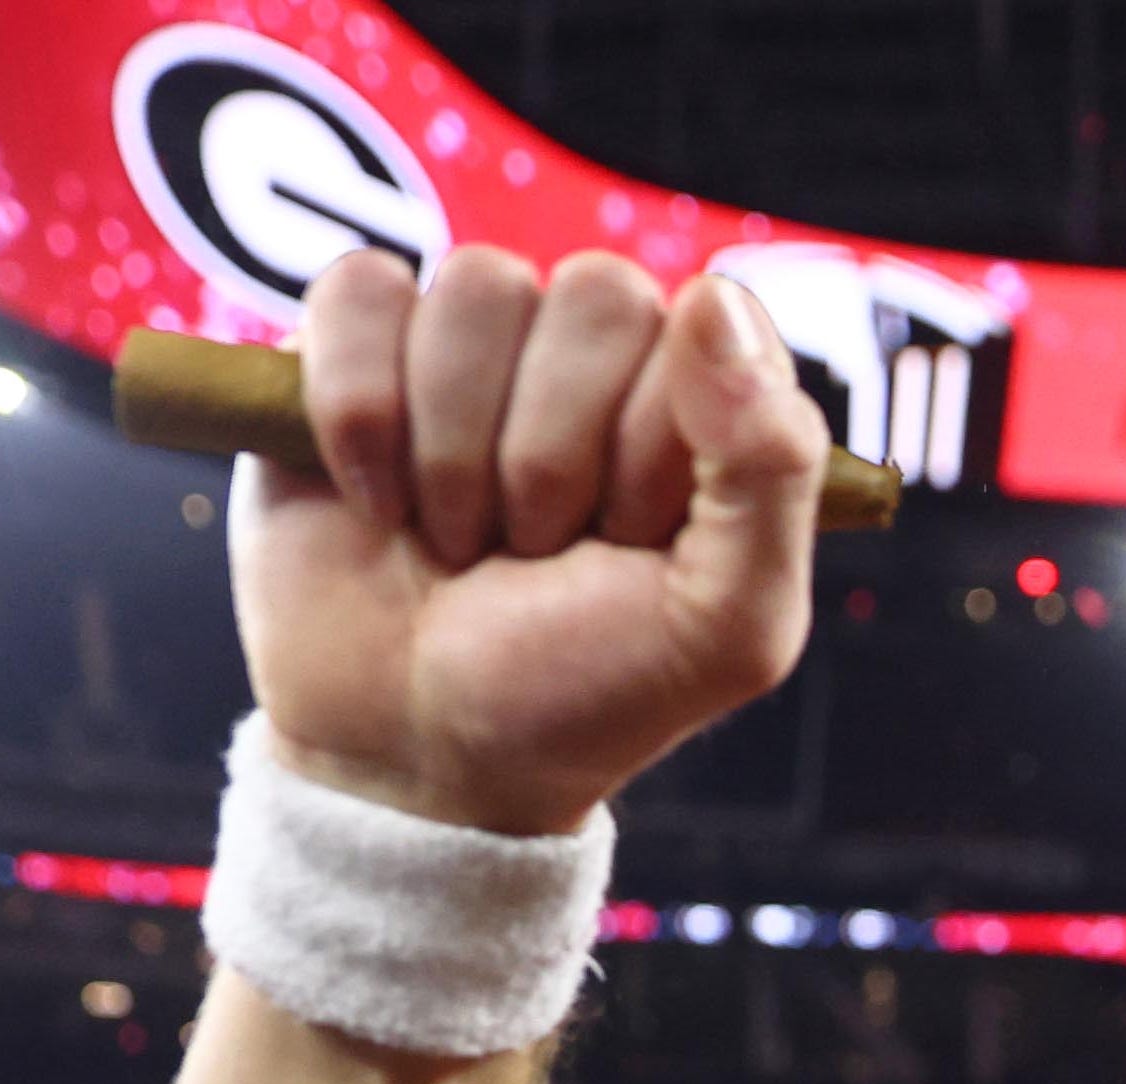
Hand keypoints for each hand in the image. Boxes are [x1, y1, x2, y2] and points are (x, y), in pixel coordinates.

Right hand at [237, 247, 828, 841]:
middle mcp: (596, 360)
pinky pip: (359, 292)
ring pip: (478, 288)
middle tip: (537, 551)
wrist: (419, 753)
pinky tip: (376, 499)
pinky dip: (359, 410)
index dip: (651, 447)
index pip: (701, 332)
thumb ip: (770, 469)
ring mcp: (474, 348)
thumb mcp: (728, 625)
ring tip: (461, 539)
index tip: (626, 545)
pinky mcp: (355, 351)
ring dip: (458, 447)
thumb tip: (718, 297)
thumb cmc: (584, 692)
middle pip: (593, 296)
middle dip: (556, 454)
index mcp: (703, 412)